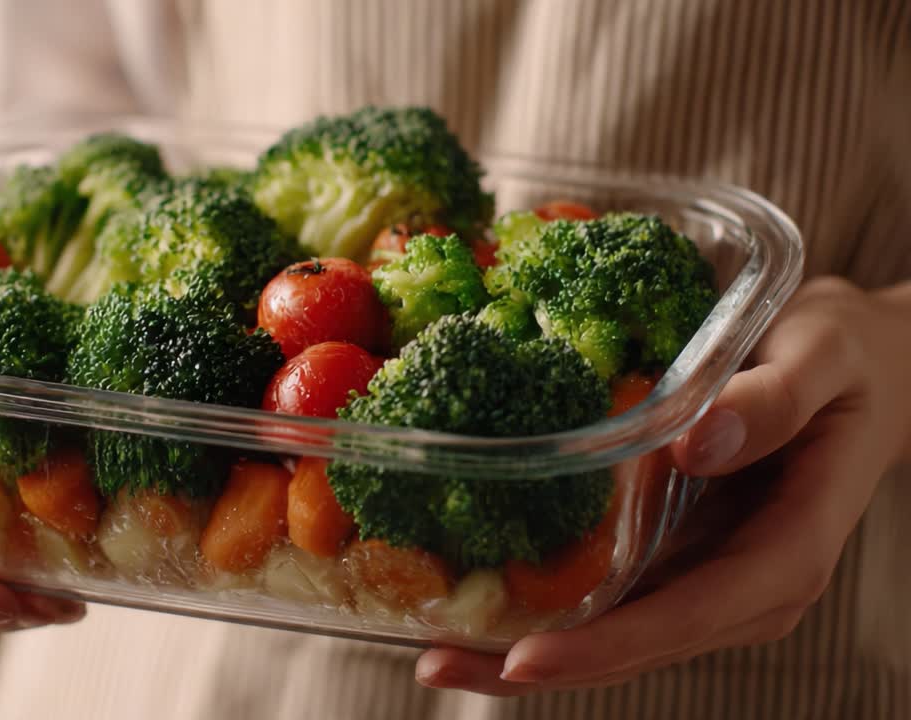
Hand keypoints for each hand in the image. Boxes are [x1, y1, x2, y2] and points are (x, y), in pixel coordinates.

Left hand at [415, 277, 910, 694]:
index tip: (526, 659)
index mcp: (787, 552)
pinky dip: (544, 606)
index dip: (608, 646)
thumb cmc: (844, 362)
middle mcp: (741, 586)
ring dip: (524, 647)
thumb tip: (698, 440)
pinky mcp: (673, 556)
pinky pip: (608, 595)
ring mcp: (703, 576)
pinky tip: (474, 598)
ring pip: (612, 633)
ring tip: (432, 648)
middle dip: (537, 663)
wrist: (856, 368)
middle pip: (635, 645)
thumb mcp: (825, 358)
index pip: (692, 616)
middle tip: (436, 662)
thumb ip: (775, 400)